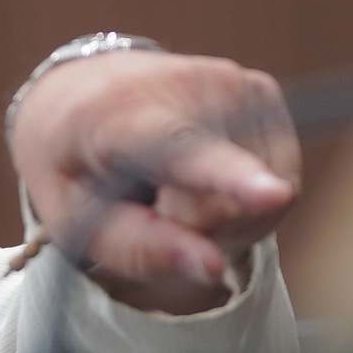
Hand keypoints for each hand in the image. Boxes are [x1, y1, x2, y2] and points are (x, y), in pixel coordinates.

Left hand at [9, 48, 299, 315]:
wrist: (82, 89)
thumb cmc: (72, 162)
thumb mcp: (70, 215)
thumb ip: (132, 247)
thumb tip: (213, 269)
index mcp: (123, 116)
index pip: (181, 151)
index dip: (230, 177)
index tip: (274, 196)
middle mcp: (188, 87)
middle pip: (226, 209)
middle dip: (193, 230)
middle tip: (148, 204)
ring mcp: (235, 83)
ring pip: (264, 204)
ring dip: (221, 219)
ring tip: (171, 186)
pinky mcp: (263, 90)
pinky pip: (282, 184)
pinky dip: (245, 201)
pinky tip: (202, 177)